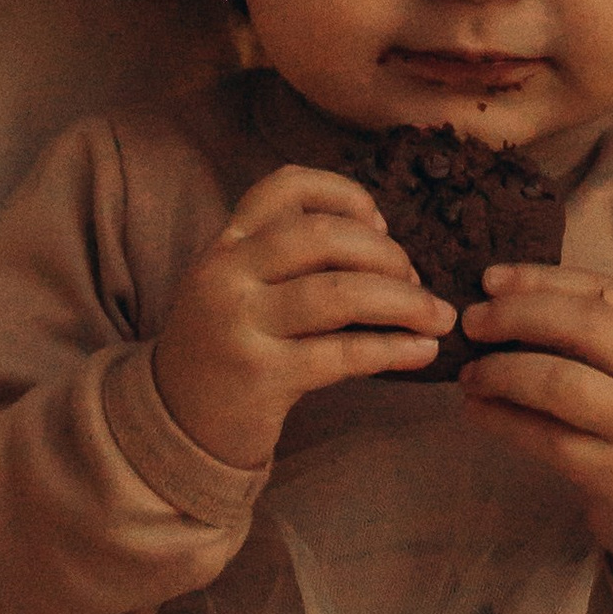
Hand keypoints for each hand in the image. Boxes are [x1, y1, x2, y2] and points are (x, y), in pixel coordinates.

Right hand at [153, 166, 451, 468]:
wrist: (174, 426)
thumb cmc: (225, 349)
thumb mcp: (237, 288)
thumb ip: (286, 258)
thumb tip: (382, 242)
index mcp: (226, 245)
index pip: (286, 187)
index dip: (345, 194)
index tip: (380, 224)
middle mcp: (228, 275)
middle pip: (324, 238)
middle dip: (387, 254)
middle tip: (416, 280)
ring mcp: (241, 326)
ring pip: (339, 294)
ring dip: (404, 301)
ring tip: (438, 317)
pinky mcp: (262, 377)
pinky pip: (342, 353)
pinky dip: (393, 348)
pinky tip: (422, 351)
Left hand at [459, 266, 612, 583]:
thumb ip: (608, 338)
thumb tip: (510, 299)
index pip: (608, 293)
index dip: (544, 279)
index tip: (492, 279)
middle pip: (588, 327)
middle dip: (519, 315)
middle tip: (472, 321)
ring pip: (562, 383)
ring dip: (502, 370)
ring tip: (469, 372)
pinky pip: (547, 439)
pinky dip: (503, 420)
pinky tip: (477, 410)